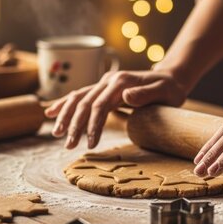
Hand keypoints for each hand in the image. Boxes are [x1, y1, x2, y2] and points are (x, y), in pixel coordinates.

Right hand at [45, 70, 186, 148]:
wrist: (171, 77)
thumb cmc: (170, 89)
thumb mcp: (165, 92)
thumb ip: (145, 94)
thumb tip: (126, 96)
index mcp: (120, 82)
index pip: (100, 105)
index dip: (93, 125)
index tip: (90, 144)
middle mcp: (108, 80)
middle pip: (85, 102)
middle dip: (74, 124)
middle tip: (68, 145)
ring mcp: (104, 83)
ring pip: (78, 98)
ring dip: (65, 115)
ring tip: (56, 133)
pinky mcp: (103, 88)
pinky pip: (80, 95)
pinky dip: (65, 104)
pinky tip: (51, 112)